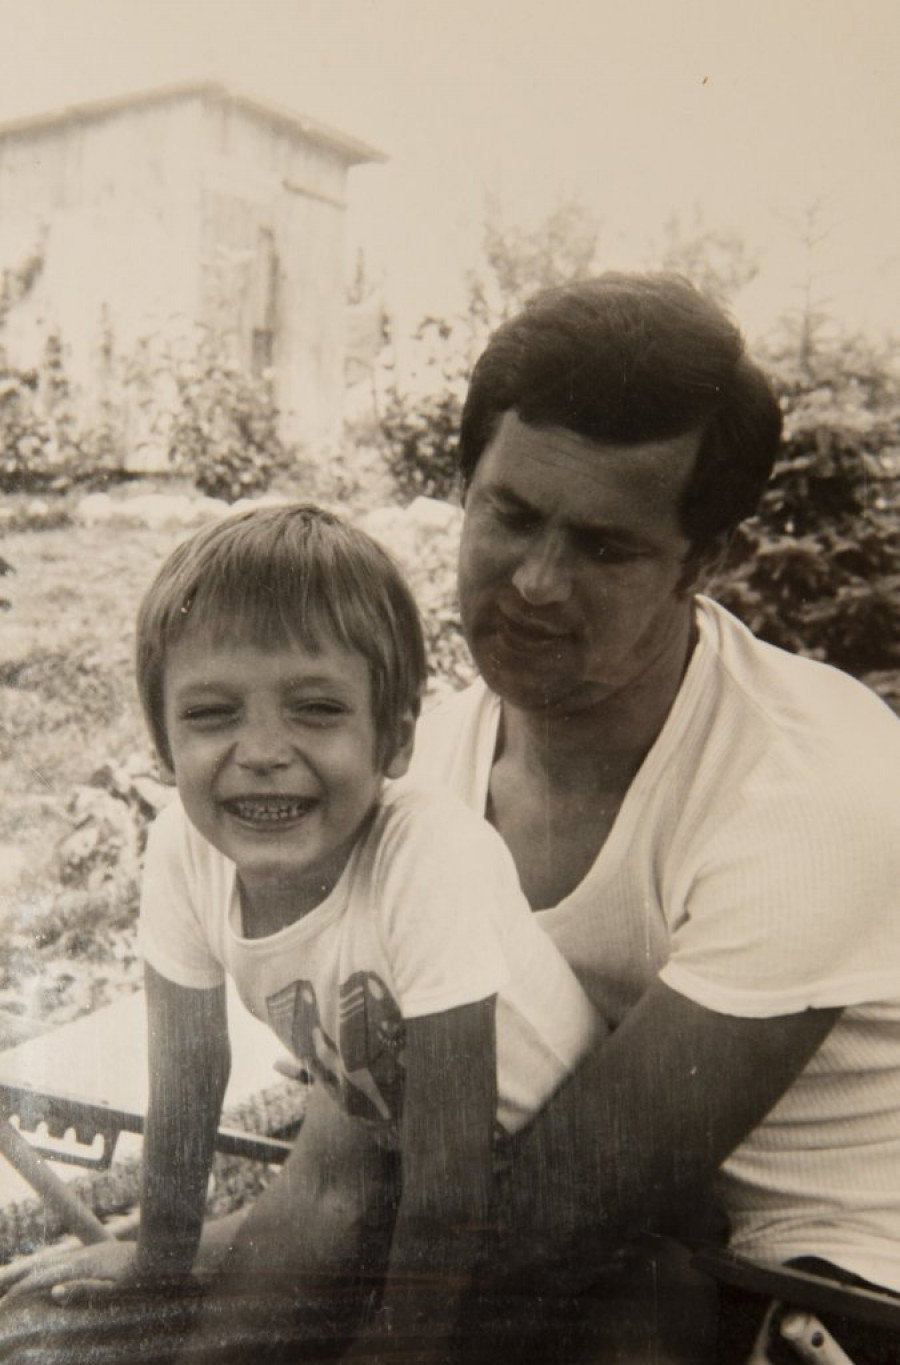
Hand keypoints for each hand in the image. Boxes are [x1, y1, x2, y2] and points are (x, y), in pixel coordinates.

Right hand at [2, 1238, 136, 1305]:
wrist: (161, 1253)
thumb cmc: (138, 1278)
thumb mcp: (113, 1289)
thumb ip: (83, 1289)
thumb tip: (53, 1290)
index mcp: (83, 1266)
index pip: (47, 1276)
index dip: (26, 1288)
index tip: (8, 1298)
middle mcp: (84, 1255)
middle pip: (48, 1266)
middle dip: (28, 1278)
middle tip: (10, 1292)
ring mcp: (92, 1252)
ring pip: (59, 1261)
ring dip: (40, 1270)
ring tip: (27, 1280)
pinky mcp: (101, 1251)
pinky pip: (71, 1259)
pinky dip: (56, 1266)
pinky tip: (60, 1272)